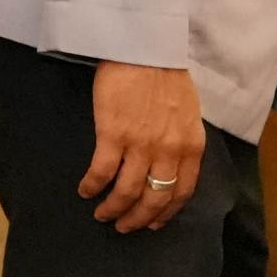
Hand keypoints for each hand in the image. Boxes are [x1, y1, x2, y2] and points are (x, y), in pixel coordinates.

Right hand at [83, 62, 205, 231]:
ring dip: (113, 208)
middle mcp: (169, 150)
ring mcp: (141, 144)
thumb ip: (182, 142)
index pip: (182, 192)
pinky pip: (101, 172)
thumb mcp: (188, 115)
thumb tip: (171, 166)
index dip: (166, 212)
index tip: (154, 224)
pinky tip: (86, 191)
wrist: (145, 50)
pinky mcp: (113, 135)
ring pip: (127, 192)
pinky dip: (92, 187)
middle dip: (138, 219)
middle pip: (154, 198)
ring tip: (102, 214)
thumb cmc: (166, 78)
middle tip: (124, 227)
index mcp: (191, 146)